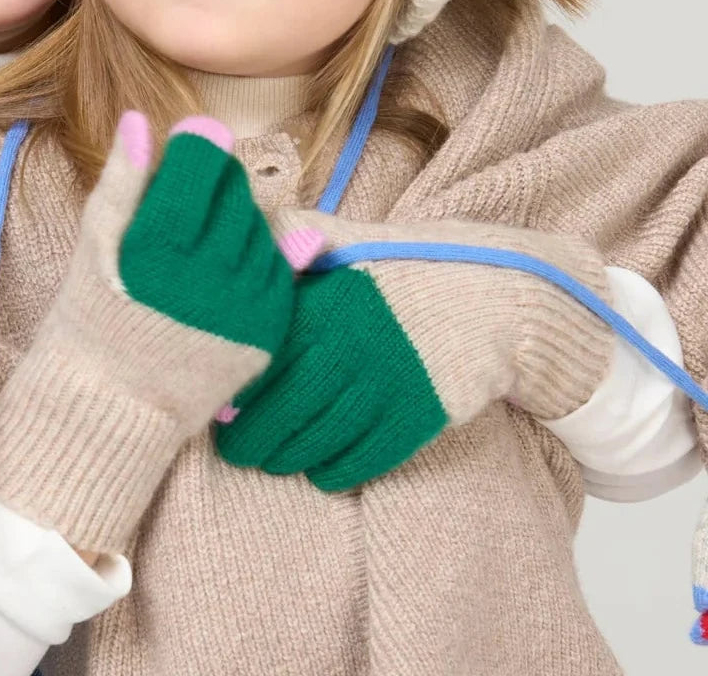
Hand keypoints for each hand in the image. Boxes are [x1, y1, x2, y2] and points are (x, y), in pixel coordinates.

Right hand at [0, 112, 296, 552]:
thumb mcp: (95, 242)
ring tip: (202, 237)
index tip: (192, 138)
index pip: (202, 163)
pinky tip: (229, 262)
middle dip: (215, 180)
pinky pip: (278, 271)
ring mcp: (244, 306)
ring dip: (237, 217)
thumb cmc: (93, 315)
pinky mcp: (266, 334)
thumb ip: (122, 179)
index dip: (198, 143)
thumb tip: (138, 118)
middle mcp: (210, 274)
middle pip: (234, 190)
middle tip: (191, 192)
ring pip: (260, 226)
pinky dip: (259, 256)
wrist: (111, 405)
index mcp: (161, 245)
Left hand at [216, 208, 611, 489]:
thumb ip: (297, 239)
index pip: (265, 359)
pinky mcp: (417, 415)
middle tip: (235, 450)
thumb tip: (244, 237)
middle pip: (284, 408)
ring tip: (272, 461)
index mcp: (327, 302)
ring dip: (288, 458)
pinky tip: (320, 470)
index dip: (236, 390)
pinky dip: (335, 471)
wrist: (492, 297)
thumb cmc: (406, 269)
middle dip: (251, 439)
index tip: (216, 404)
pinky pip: (363, 458)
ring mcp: (385, 384)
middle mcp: (351, 345)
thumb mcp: (350, 241)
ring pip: (319, 439)